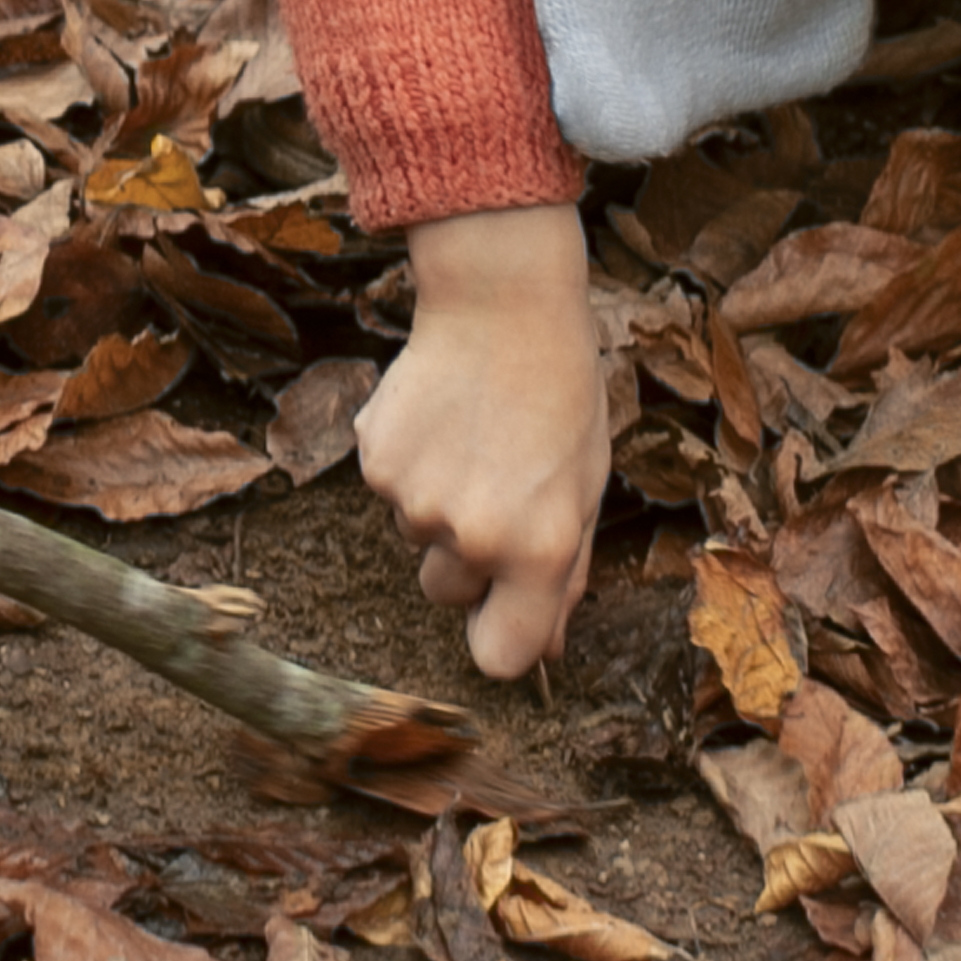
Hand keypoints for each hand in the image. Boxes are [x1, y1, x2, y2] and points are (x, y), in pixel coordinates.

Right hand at [360, 205, 608, 684]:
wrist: (500, 303)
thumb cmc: (559, 394)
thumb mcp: (586, 486)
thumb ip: (565, 572)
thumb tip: (547, 650)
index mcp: (538, 550)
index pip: (500, 656)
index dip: (501, 640)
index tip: (504, 614)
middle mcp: (471, 537)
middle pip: (446, 594)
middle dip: (466, 560)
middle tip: (495, 487)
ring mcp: (414, 501)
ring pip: (415, 537)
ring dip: (437, 504)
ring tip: (472, 438)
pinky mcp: (374, 462)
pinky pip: (389, 490)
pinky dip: (409, 464)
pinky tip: (440, 417)